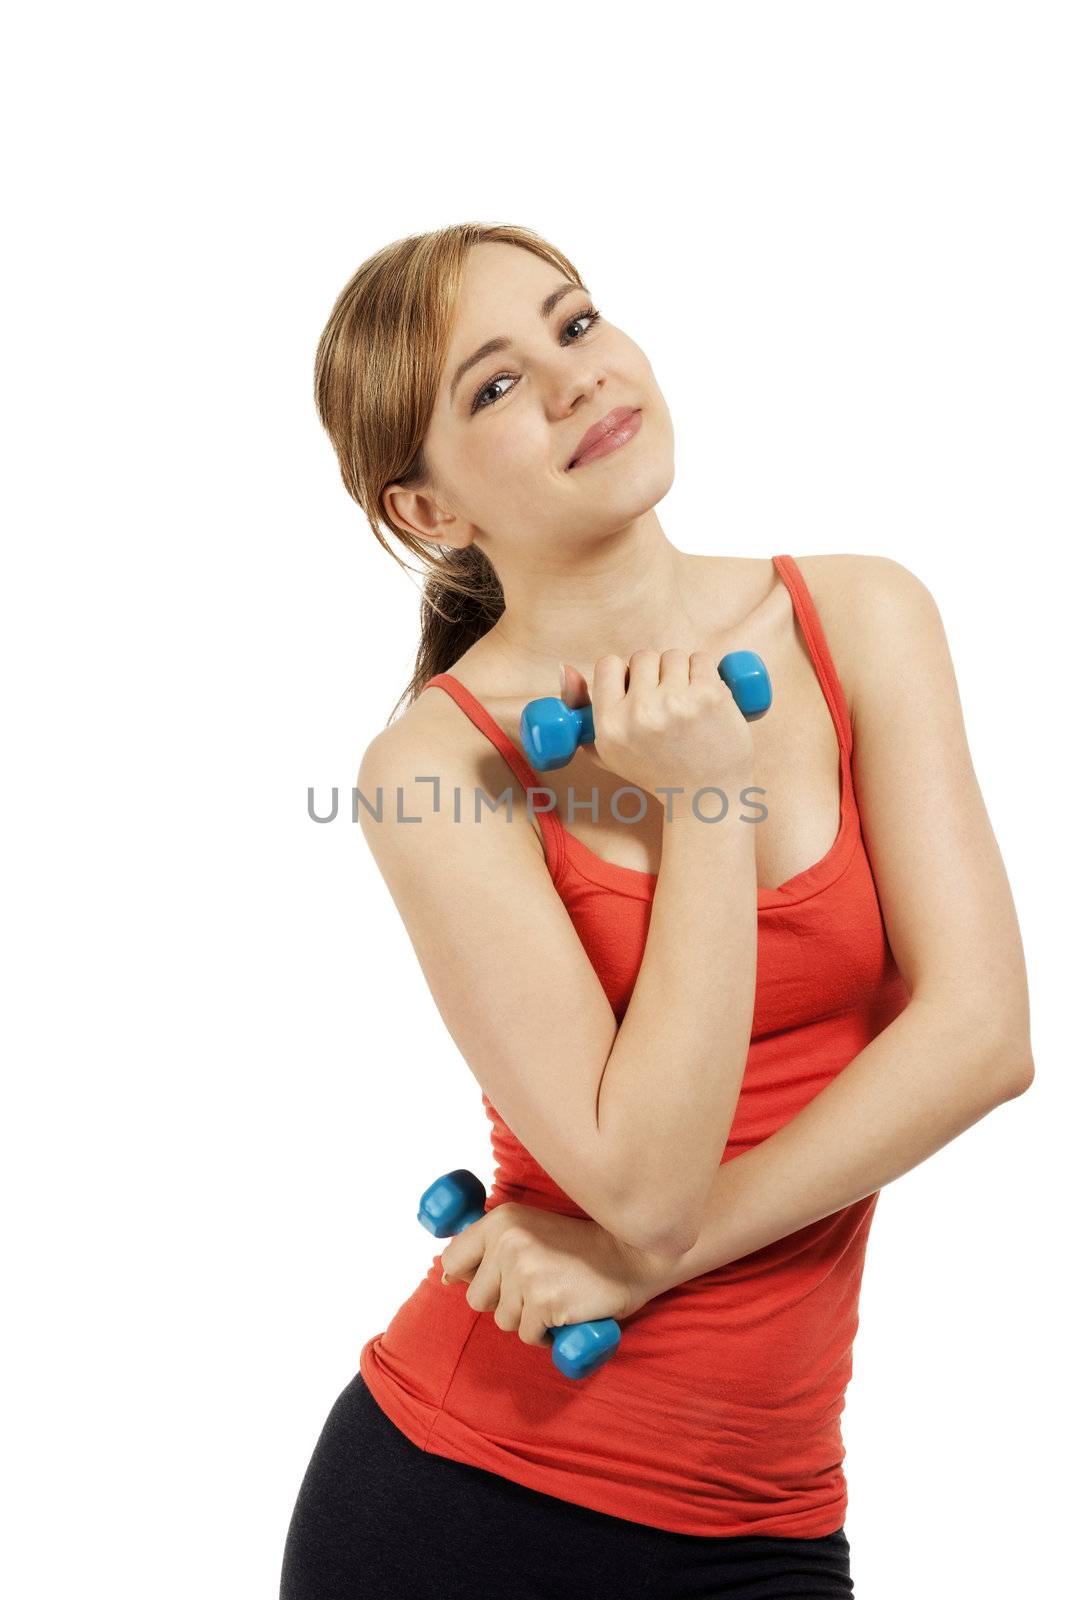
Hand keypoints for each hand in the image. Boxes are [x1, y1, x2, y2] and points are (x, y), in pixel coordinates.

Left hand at [438, 1201, 661, 1347]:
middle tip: (538, 1285)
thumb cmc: (580, 1247)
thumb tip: (446, 1277)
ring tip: (556, 1295)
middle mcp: (509, 1242)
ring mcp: (526, 1273)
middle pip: (476, 1298)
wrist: (631, 1255)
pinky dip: (546, 1333)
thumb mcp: (530, 1229)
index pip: (452, 1259)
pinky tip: (566, 1311)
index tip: (496, 1279)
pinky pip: (528, 1336)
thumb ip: (491, 1245)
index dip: (469, 1276)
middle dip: (504, 1301)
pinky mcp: (544, 1303)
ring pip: (503, 1320)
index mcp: (501, 1220)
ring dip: (528, 1318)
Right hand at [560, 651, 754, 799]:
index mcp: (610, 726)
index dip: (625, 674)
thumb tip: (566, 668)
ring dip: (681, 671)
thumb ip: (580, 710)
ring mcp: (676, 703)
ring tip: (686, 701)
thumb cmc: (656, 772)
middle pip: (643, 656)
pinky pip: (701, 659)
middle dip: (655, 673)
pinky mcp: (710, 696)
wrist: (706, 797)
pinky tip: (705, 698)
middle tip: (666, 701)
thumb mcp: (607, 752)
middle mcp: (640, 713)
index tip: (638, 691)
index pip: (608, 665)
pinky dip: (705, 673)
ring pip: (673, 655)